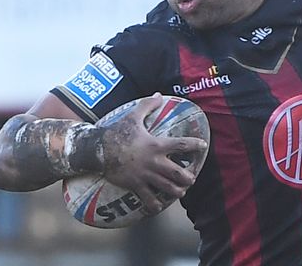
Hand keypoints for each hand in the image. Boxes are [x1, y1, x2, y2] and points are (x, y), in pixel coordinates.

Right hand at [99, 93, 207, 214]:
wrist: (98, 149)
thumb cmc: (117, 132)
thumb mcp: (133, 116)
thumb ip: (147, 105)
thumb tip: (158, 94)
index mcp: (156, 145)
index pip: (181, 145)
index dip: (194, 145)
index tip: (203, 145)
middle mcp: (154, 162)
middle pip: (178, 173)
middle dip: (188, 178)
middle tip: (191, 178)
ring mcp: (145, 175)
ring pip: (167, 188)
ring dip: (177, 191)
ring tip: (181, 192)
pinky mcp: (135, 185)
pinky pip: (147, 198)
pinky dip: (154, 204)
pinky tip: (158, 207)